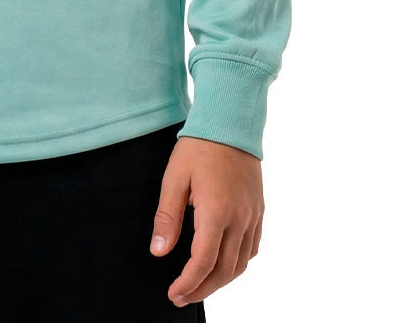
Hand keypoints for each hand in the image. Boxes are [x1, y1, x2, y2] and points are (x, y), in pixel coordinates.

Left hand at [149, 135, 263, 308]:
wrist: (231, 121)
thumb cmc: (199, 146)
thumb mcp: (174, 178)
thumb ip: (167, 217)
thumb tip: (159, 252)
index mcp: (216, 211)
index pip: (203, 262)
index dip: (187, 283)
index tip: (173, 293)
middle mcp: (239, 218)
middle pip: (224, 270)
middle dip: (202, 289)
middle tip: (181, 296)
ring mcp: (253, 215)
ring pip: (241, 263)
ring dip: (220, 281)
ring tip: (199, 285)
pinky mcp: (259, 209)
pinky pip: (253, 248)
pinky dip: (238, 264)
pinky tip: (224, 264)